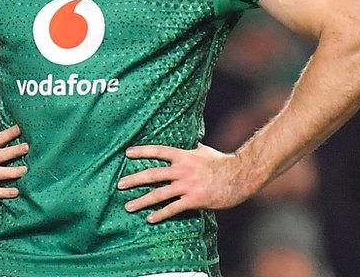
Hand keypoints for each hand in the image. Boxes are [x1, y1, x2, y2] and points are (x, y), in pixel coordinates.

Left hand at [117, 143, 259, 222]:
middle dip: (134, 180)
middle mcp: (182, 170)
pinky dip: (160, 214)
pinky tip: (149, 218)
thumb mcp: (204, 151)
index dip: (142, 151)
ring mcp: (187, 186)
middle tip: (119, 185)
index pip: (158, 151)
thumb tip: (188, 141)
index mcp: (184, 156)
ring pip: (159, 194)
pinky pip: (173, 209)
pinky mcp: (194, 200)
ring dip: (142, 201)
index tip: (127, 153)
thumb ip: (192, 148)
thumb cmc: (223, 162)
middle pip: (152, 175)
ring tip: (128, 206)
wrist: (240, 176)